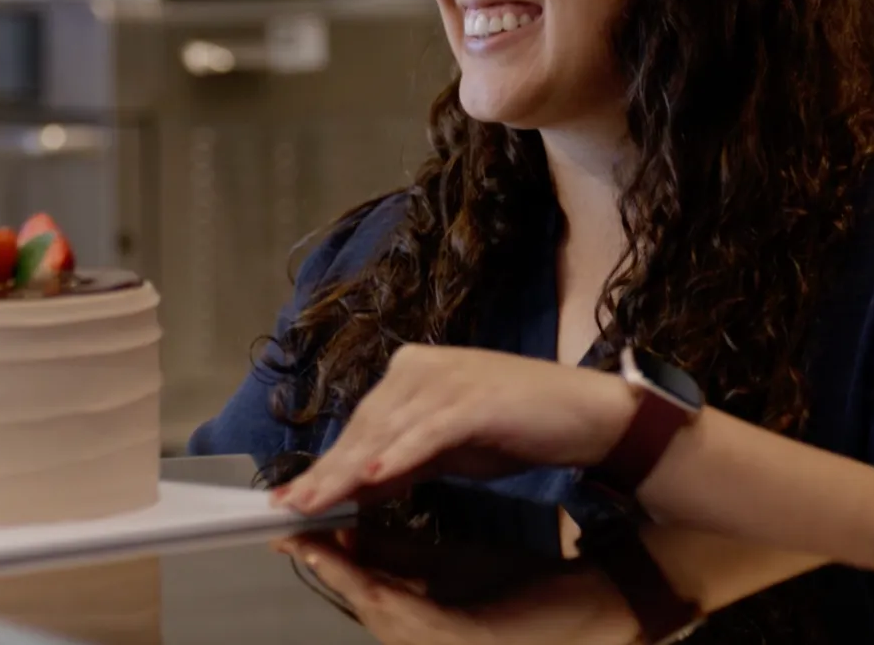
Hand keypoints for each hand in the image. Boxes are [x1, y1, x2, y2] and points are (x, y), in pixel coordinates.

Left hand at [271, 344, 636, 514]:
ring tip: (317, 500)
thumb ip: (402, 463)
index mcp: (410, 373)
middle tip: (290, 506)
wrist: (583, 413)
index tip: (294, 496)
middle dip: (326, 471)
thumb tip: (355, 487)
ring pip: (385, 433)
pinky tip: (373, 477)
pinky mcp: (472, 399)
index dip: (326, 463)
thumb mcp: (447, 451)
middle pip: (363, 428)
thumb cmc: (515, 428)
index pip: (359, 425)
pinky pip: (427, 433)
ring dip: (348, 471)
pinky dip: (399, 455)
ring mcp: (446, 380)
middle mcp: (420, 368)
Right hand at [277, 533, 640, 644]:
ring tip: (300, 531)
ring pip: (367, 603)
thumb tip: (353, 520)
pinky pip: (396, 609)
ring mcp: (432, 643)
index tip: (290, 515)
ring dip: (330, 567)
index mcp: (420, 617)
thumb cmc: (530, 588)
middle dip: (315, 555)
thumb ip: (402, 549)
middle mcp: (419, 637)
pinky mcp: (452, 640)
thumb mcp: (454, 565)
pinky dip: (364, 578)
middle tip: (283, 517)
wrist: (598, 608)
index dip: (321, 550)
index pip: (361, 582)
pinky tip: (345, 546)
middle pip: (354, 594)